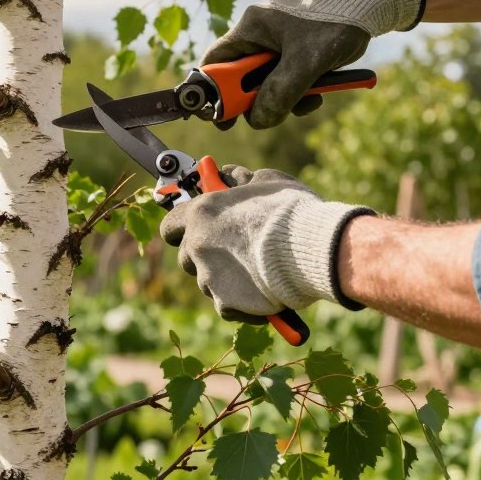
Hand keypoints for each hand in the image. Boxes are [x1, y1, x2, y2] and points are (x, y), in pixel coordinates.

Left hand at [159, 165, 371, 322]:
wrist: (311, 248)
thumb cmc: (290, 210)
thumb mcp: (265, 181)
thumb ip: (240, 179)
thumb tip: (226, 174)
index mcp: (202, 213)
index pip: (170, 224)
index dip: (180, 228)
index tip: (192, 229)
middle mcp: (198, 246)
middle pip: (186, 256)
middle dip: (203, 255)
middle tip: (231, 251)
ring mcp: (210, 277)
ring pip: (207, 282)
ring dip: (224, 278)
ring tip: (255, 270)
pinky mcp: (226, 303)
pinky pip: (227, 305)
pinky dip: (241, 302)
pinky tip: (263, 292)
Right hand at [204, 0, 423, 128]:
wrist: (372, 3)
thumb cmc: (338, 20)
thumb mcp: (307, 62)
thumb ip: (280, 92)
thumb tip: (258, 120)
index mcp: (252, 26)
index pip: (216, 61)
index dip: (213, 92)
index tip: (221, 119)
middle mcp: (261, 32)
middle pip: (242, 77)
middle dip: (258, 99)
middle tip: (271, 116)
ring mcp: (279, 41)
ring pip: (268, 80)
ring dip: (285, 96)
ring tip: (310, 97)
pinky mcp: (297, 48)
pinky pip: (288, 76)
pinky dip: (300, 89)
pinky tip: (319, 90)